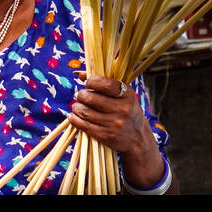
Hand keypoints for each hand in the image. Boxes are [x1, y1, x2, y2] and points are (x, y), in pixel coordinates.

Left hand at [69, 73, 165, 187]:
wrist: (138, 138)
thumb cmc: (127, 111)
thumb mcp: (123, 95)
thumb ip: (103, 82)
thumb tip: (79, 73)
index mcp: (128, 95)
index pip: (106, 84)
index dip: (92, 81)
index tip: (88, 83)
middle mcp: (122, 109)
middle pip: (91, 98)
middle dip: (81, 95)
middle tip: (81, 95)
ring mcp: (114, 124)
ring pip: (85, 112)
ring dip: (76, 107)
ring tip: (77, 106)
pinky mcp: (105, 136)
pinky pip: (84, 125)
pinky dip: (75, 119)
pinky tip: (74, 116)